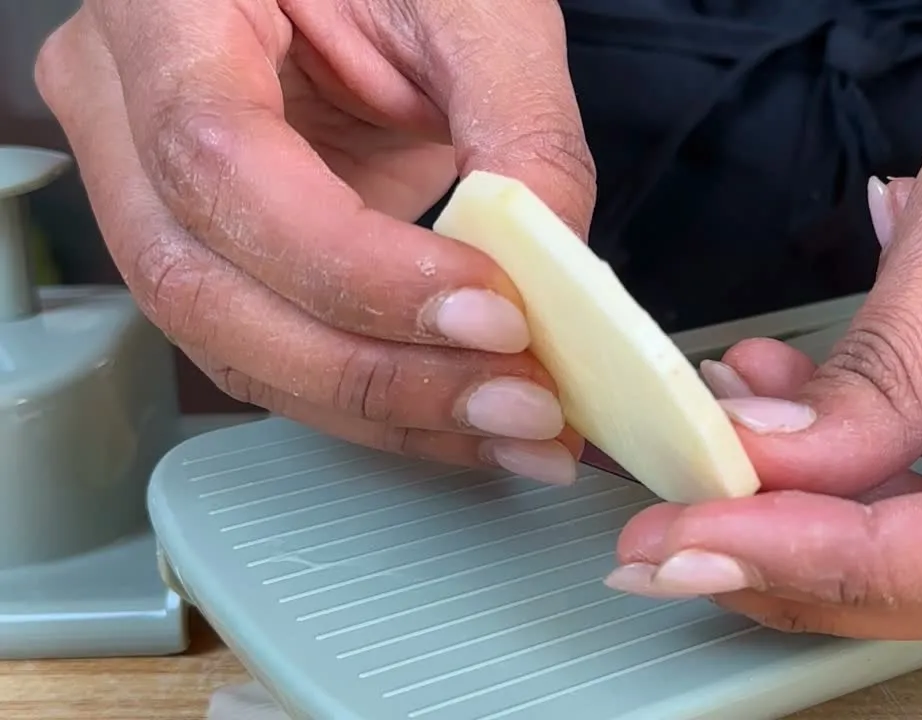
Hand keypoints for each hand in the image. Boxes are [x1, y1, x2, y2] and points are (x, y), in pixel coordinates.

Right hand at [35, 0, 594, 483]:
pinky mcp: (207, 252)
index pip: (218, 159)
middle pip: (202, 283)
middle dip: (374, 369)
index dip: (352, 264)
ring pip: (229, 342)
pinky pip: (268, 351)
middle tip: (516, 403)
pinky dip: (375, 399)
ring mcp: (145, 189)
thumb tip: (552, 269)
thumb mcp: (474, 7)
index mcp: (165, 6)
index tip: (491, 310)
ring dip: (383, 406)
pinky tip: (462, 418)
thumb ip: (520, 125)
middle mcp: (120, 106)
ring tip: (508, 427)